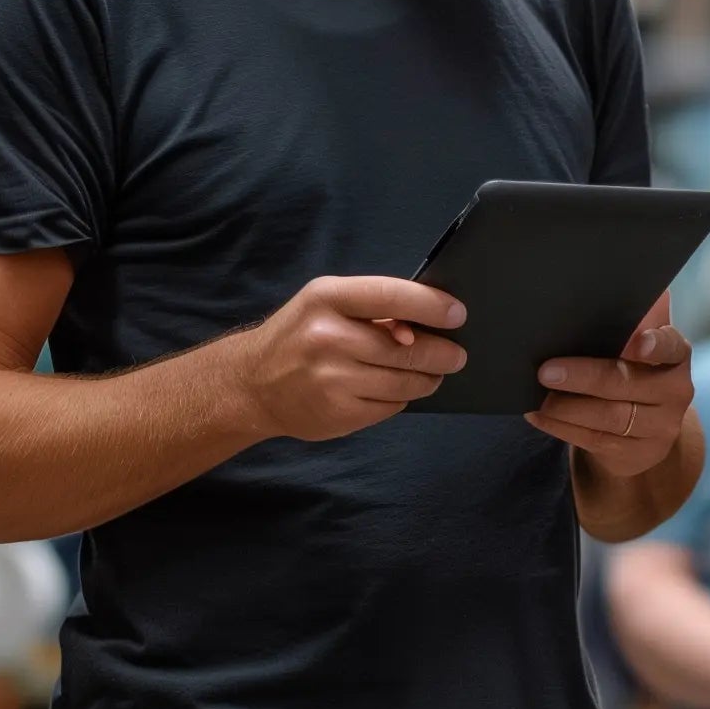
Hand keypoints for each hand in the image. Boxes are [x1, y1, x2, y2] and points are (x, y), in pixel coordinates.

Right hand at [216, 277, 466, 441]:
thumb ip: (372, 308)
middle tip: (456, 355)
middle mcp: (326, 337)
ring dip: (428, 379)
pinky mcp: (337, 413)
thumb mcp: (325, 303)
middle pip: (406, 349)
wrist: (251, 383)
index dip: (431, 305)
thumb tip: (429, 321)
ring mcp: (331, 380)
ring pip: (404, 382)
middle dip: (441, 353)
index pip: (391, 295)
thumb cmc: (300, 335)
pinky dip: (400, 398)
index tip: (458, 314)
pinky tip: (395, 389)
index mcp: (326, 298)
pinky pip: (390, 406)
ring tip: (434, 374)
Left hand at [528, 293, 693, 477]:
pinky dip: (562, 428)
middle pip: (627, 383)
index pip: (671, 347)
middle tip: (547, 371)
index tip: (637, 343)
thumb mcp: (638, 350)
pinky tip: (539, 416)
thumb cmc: (632, 373)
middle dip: (584, 376)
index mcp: (676, 356)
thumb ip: (628, 326)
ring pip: (610, 417)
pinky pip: (595, 440)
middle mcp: (675, 391)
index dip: (655, 345)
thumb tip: (595, 294)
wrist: (644, 431)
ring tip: (539, 396)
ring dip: (567, 407)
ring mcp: (660, 427)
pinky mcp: (639, 454)